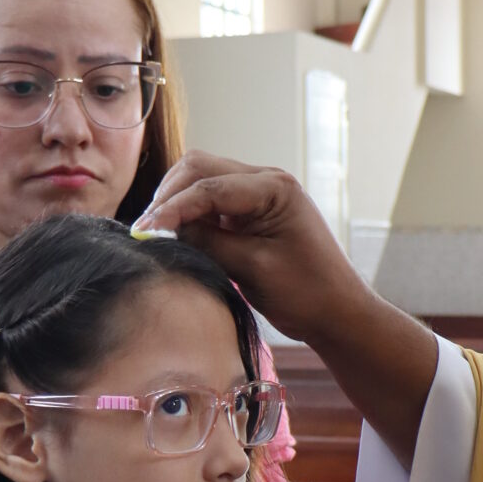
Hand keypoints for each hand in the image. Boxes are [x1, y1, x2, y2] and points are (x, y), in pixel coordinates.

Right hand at [134, 151, 360, 345]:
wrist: (337, 312)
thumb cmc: (306, 294)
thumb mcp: (253, 269)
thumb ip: (208, 243)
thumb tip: (164, 229)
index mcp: (275, 187)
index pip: (209, 186)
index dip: (172, 208)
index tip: (145, 232)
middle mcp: (266, 180)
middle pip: (199, 168)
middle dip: (169, 196)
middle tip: (146, 231)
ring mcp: (257, 194)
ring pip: (200, 180)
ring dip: (176, 202)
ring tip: (156, 234)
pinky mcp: (250, 212)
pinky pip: (210, 201)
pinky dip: (189, 214)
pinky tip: (175, 235)